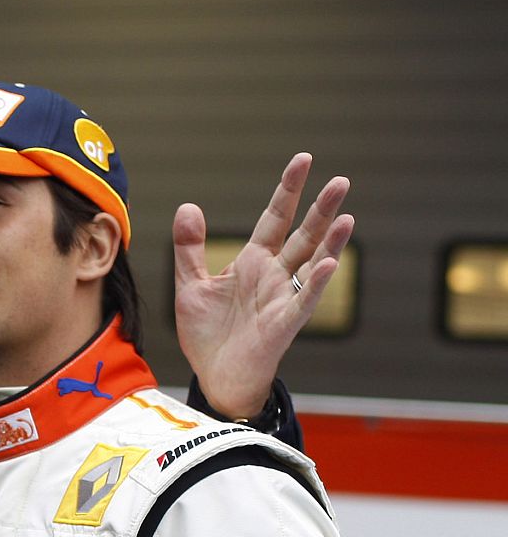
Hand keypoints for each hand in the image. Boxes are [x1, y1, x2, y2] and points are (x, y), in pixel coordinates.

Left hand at [172, 153, 352, 418]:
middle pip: (302, 234)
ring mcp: (282, 298)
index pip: (274, 218)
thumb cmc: (208, 334)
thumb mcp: (190, 285)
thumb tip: (189, 206)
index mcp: (253, 262)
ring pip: (311, 263)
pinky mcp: (283, 324)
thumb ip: (190, 247)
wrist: (213, 376)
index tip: (303, 159)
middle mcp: (273, 276)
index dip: (288, 190)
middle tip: (341, 180)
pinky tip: (327, 262)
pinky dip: (315, 282)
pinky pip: (302, 300)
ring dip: (330, 240)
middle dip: (321, 208)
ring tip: (347, 215)